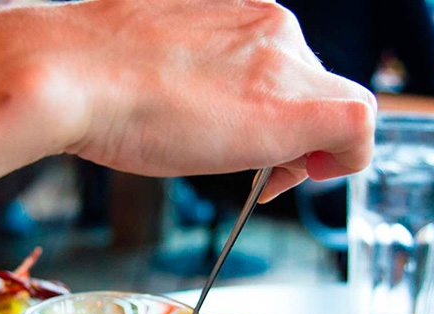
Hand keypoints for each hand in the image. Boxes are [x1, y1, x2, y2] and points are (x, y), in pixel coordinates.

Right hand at [26, 0, 375, 200]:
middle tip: (260, 173)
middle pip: (314, 85)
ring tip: (266, 176)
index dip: (276, 112)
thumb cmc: (93, 78)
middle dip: (294, 134)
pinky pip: (360, 126)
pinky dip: (350, 158)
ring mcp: (287, 61)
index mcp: (237, 12)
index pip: (286, 63)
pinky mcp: (300, 104)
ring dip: (309, 148)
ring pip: (335, 106)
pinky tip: (316, 175)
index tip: (251, 145)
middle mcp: (272, 25)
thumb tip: (203, 114)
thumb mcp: (151, 65)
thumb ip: (191, 77)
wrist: (73, 73)